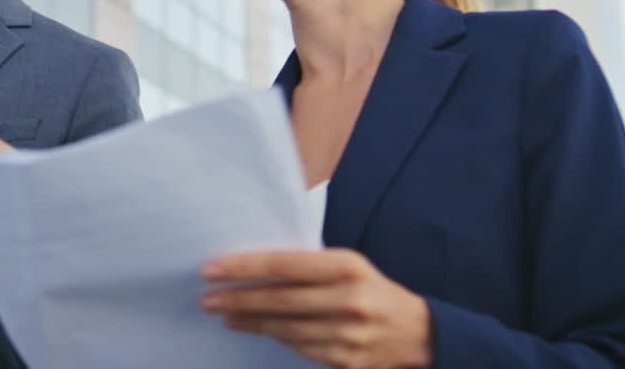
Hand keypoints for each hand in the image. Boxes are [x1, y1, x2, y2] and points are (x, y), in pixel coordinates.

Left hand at [201, 249, 431, 368]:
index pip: (286, 264)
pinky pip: (299, 349)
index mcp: (348, 267)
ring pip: (286, 329)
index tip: (213, 269)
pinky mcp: (347, 362)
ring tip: (224, 314)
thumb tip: (253, 265)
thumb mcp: (348, 265)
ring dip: (249, 321)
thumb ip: (309, 264)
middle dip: (239, 298)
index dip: (246, 267)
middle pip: (281, 300)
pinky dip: (274, 338)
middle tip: (208, 297)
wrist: (417, 333)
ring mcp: (349, 335)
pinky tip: (252, 328)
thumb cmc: (371, 290)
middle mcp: (350, 300)